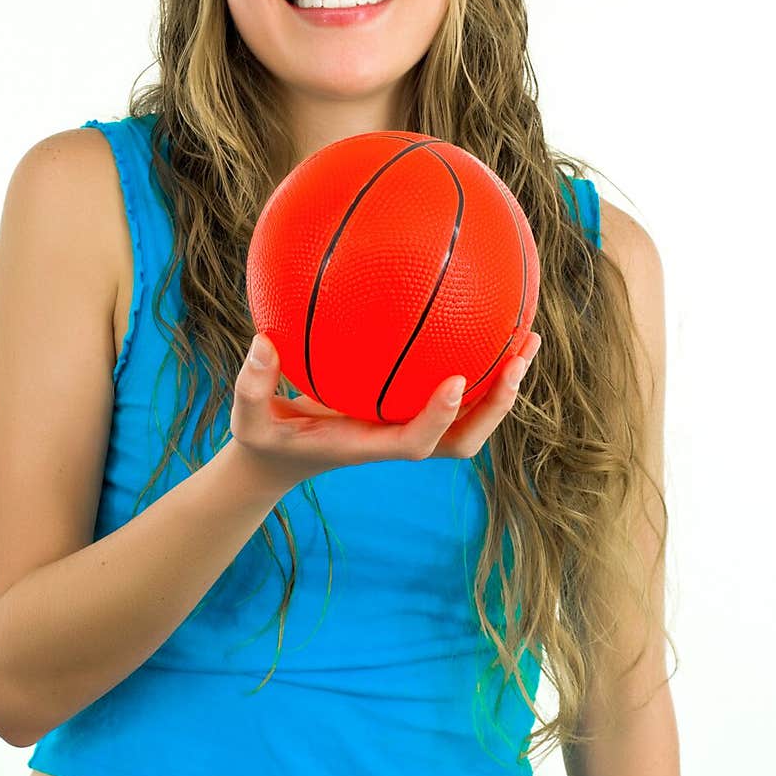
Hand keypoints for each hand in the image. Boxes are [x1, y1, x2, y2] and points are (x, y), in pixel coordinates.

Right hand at [228, 332, 541, 492]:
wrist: (281, 457)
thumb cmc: (266, 437)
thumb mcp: (248, 417)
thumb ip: (250, 383)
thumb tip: (262, 338)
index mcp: (368, 445)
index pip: (414, 442)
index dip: (439, 417)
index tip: (457, 381)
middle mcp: (399, 437)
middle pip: (463, 438)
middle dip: (496, 405)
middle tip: (518, 359)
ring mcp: (408, 425)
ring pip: (470, 417)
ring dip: (502, 384)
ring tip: (527, 337)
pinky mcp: (408, 408)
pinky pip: (453, 388)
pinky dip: (478, 362)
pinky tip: (485, 318)